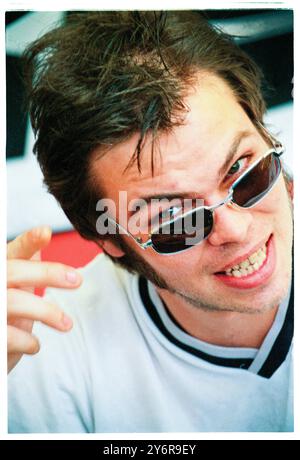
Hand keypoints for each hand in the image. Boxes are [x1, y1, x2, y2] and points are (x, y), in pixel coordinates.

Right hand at [7, 226, 81, 372]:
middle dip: (47, 274)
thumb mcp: (13, 286)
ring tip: (67, 324)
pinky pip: (9, 336)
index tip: (46, 232)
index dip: (28, 241)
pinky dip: (28, 341)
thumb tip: (42, 235)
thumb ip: (25, 265)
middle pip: (14, 272)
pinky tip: (35, 345)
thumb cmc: (4, 315)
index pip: (12, 251)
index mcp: (1, 269)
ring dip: (47, 312)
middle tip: (77, 280)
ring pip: (13, 302)